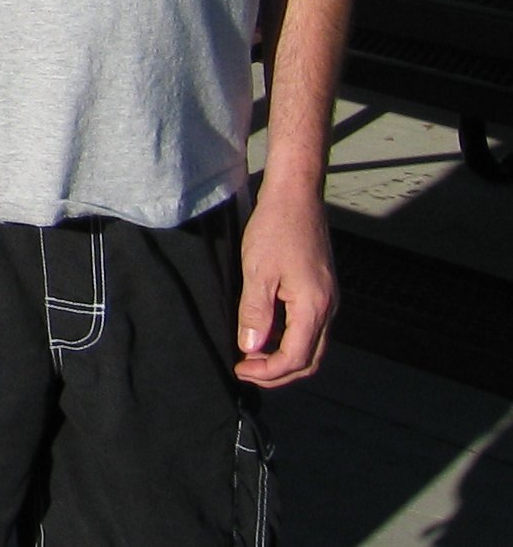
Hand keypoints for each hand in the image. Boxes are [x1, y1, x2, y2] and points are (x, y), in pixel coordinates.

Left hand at [235, 187, 335, 385]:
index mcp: (314, 307)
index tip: (239, 369)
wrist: (296, 196)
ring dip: (284, 357)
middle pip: (309, 359)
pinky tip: (266, 332)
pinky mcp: (322, 290)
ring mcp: (328, 300)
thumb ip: (255, 313)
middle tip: (247, 370)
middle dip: (278, 372)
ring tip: (252, 354)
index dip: (267, 371)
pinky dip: (289, 339)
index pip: (295, 358)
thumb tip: (250, 348)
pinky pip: (310, 328)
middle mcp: (328, 309)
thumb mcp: (257, 271)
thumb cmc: (275, 228)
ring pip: (311, 345)